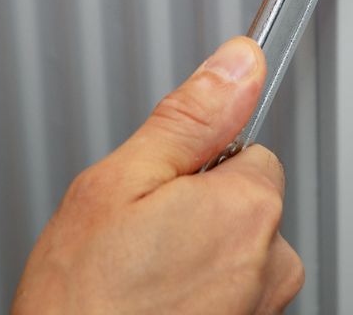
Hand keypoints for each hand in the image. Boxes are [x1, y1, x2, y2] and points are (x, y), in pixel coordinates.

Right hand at [13, 37, 304, 314]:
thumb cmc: (82, 304)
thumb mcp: (117, 182)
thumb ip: (189, 116)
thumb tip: (240, 62)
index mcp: (246, 209)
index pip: (248, 150)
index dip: (194, 164)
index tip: (159, 187)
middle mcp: (271, 264)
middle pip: (246, 205)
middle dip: (198, 212)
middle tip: (136, 237)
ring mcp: (261, 311)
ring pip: (237, 255)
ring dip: (197, 261)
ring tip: (138, 280)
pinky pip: (230, 299)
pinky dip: (197, 300)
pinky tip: (151, 308)